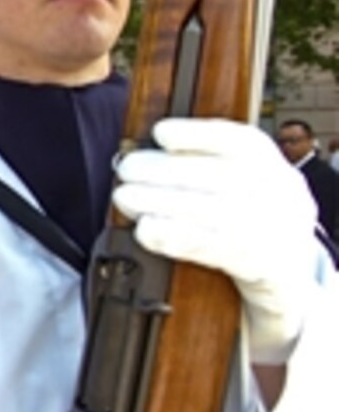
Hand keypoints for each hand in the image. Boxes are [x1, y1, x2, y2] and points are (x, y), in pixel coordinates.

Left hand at [113, 118, 320, 363]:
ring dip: (157, 202)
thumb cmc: (248, 224)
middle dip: (162, 170)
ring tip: (124, 198)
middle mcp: (281, 195)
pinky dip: (173, 236)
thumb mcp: (239, 187)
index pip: (239, 141)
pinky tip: (145, 230)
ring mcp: (276, 231)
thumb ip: (201, 169)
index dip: (197, 134)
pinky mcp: (262, 267)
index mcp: (273, 168)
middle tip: (125, 171)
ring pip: (210, 209)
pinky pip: (211, 247)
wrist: (287, 279)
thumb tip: (142, 158)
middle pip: (216, 175)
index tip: (160, 133)